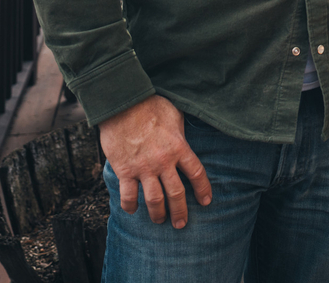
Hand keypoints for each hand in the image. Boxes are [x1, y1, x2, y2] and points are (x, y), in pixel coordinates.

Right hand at [99, 95, 211, 227]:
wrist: (122, 103)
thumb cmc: (150, 105)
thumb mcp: (175, 115)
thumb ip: (181, 132)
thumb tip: (186, 138)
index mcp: (179, 147)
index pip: (197, 173)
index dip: (203, 189)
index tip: (206, 201)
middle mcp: (163, 162)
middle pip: (176, 194)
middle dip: (180, 211)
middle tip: (181, 223)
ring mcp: (143, 168)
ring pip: (154, 200)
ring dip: (157, 214)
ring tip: (159, 221)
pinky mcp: (125, 170)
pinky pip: (128, 195)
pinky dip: (130, 206)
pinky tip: (133, 210)